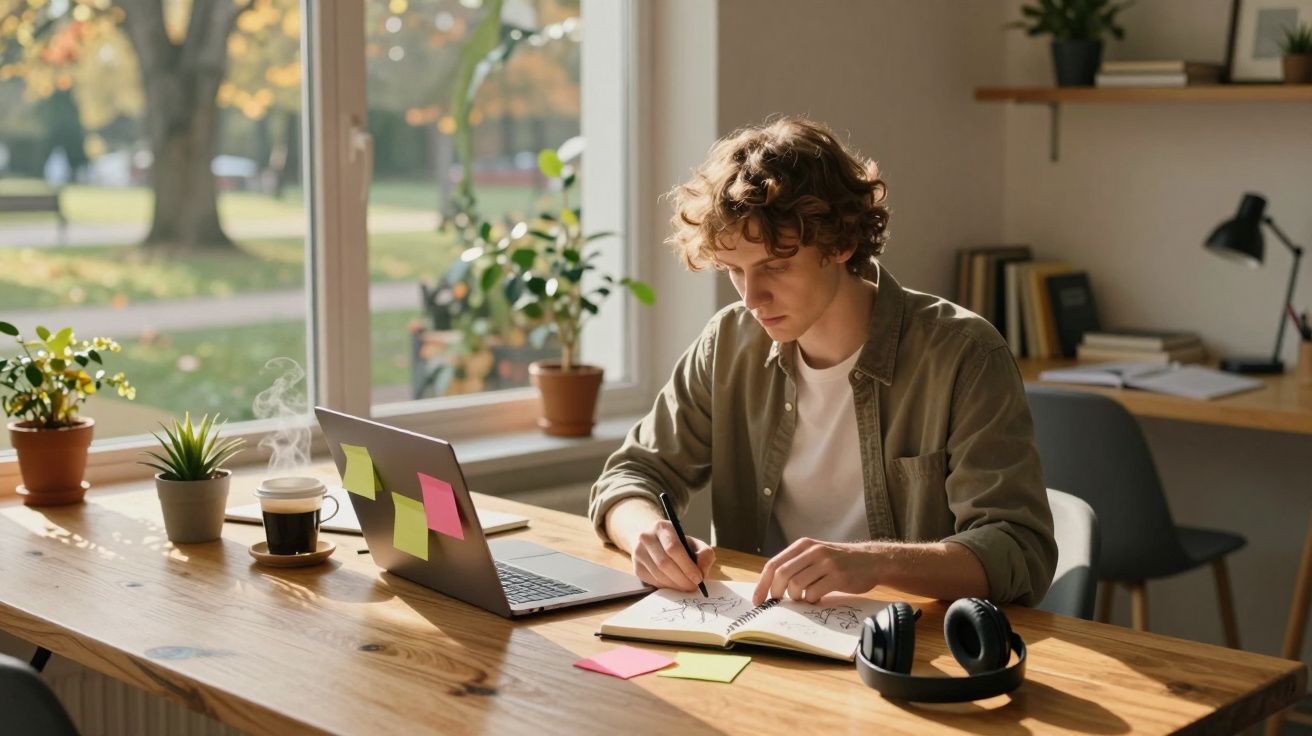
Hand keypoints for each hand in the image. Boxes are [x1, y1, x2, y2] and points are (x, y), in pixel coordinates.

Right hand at [631, 519, 714, 590]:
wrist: (654, 541)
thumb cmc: (678, 544)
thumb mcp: (694, 543)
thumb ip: (704, 553)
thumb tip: (702, 570)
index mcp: (662, 527)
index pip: (673, 548)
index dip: (687, 566)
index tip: (698, 578)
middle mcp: (646, 538)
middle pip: (664, 563)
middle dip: (682, 579)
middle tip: (694, 587)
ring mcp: (638, 553)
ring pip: (658, 575)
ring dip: (675, 585)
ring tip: (686, 587)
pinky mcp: (636, 567)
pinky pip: (653, 581)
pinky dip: (667, 586)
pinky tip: (675, 584)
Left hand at [752, 538, 879, 604]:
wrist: (871, 560)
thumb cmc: (839, 561)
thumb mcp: (815, 554)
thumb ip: (796, 565)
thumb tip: (770, 586)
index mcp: (803, 545)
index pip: (773, 564)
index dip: (762, 584)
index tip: (758, 600)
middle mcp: (813, 551)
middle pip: (781, 574)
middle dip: (776, 593)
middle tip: (780, 602)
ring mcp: (826, 563)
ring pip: (797, 585)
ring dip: (796, 598)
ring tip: (804, 598)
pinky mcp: (838, 576)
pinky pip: (815, 593)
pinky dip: (811, 600)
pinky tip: (817, 599)